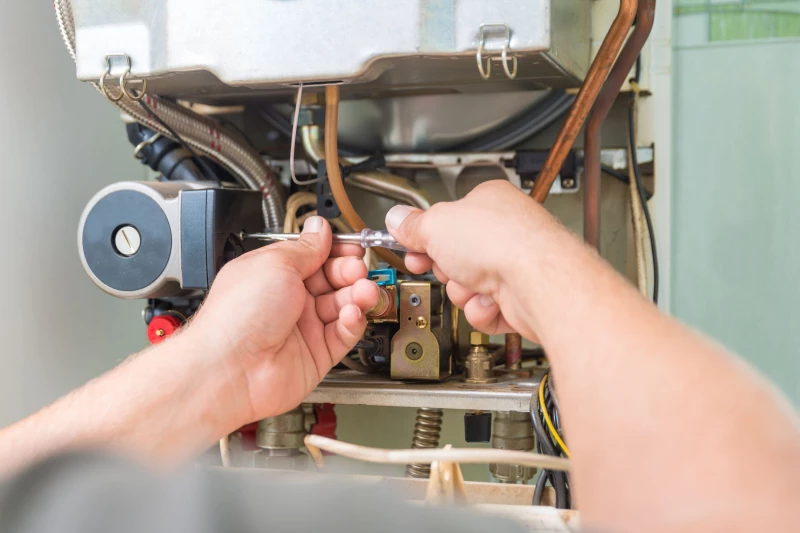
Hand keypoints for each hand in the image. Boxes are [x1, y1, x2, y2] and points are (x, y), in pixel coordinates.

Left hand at [187, 216, 378, 426]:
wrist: (230, 369)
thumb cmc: (237, 317)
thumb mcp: (276, 264)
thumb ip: (306, 248)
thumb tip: (320, 228)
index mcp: (274, 273)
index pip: (315, 256)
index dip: (336, 250)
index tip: (353, 247)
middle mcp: (289, 300)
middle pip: (333, 280)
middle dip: (350, 271)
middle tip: (357, 270)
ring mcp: (304, 328)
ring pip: (343, 306)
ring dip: (358, 295)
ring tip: (363, 291)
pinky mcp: (317, 354)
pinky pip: (344, 334)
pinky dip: (353, 322)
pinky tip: (352, 313)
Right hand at [385, 180, 556, 339]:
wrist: (538, 282)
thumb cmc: (502, 242)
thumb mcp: (436, 225)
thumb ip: (413, 225)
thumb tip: (397, 219)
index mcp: (488, 202)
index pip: (447, 218)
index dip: (424, 235)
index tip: (410, 244)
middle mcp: (504, 232)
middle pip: (454, 256)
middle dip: (445, 268)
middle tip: (445, 266)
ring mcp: (514, 266)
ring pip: (466, 287)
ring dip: (463, 291)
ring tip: (474, 284)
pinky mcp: (520, 299)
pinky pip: (484, 310)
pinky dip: (482, 310)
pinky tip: (491, 301)